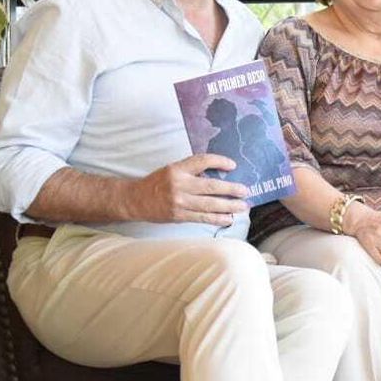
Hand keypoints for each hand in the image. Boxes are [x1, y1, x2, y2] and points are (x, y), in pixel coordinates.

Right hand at [127, 154, 249, 225]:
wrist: (135, 200)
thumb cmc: (156, 183)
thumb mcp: (171, 169)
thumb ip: (191, 170)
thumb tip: (219, 174)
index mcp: (177, 169)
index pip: (202, 161)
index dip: (219, 161)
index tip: (233, 165)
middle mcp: (179, 185)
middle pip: (211, 186)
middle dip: (231, 189)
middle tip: (245, 191)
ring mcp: (179, 202)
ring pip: (209, 204)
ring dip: (229, 206)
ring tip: (242, 206)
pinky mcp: (179, 216)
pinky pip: (202, 218)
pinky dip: (217, 218)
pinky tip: (228, 219)